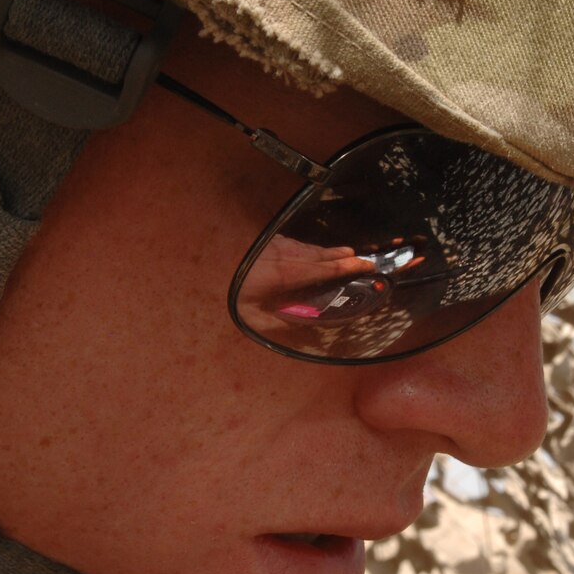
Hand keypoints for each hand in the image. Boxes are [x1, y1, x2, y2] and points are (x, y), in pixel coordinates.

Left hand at [235, 237, 376, 332]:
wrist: (205, 254)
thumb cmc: (227, 292)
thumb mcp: (252, 316)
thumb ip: (280, 323)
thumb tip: (304, 333)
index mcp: (287, 272)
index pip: (327, 268)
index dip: (350, 267)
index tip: (368, 265)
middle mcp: (286, 254)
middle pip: (322, 254)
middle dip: (344, 257)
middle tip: (362, 260)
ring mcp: (275, 243)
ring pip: (308, 247)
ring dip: (326, 252)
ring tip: (343, 255)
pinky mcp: (265, 240)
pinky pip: (294, 244)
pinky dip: (307, 249)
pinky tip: (307, 253)